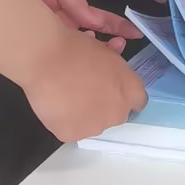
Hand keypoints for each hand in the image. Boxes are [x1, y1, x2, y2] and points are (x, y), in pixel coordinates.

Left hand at [7, 0, 141, 51]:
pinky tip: (84, 58)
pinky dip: (71, 56)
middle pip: (89, 38)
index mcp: (64, 8)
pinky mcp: (34, 42)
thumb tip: (95, 23)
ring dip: (93, 52)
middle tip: (122, 50)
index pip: (96, 20)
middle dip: (107, 45)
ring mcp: (47, 34)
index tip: (134, 33)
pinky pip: (57, 51)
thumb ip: (76, 2)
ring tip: (108, 54)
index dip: (114, 26)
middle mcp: (59, 24)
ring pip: (76, 47)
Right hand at [22, 30, 147, 142]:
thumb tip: (113, 57)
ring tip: (66, 95)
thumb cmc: (76, 48)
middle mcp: (118, 113)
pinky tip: (56, 105)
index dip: (122, 93)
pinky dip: (64, 120)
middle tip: (84, 89)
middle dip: (103, 104)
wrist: (47, 59)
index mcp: (131, 90)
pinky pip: (71, 129)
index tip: (110, 87)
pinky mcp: (73, 135)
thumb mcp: (103, 48)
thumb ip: (113, 59)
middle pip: (115, 114)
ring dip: (84, 114)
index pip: (138, 100)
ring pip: (92, 124)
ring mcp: (96, 127)